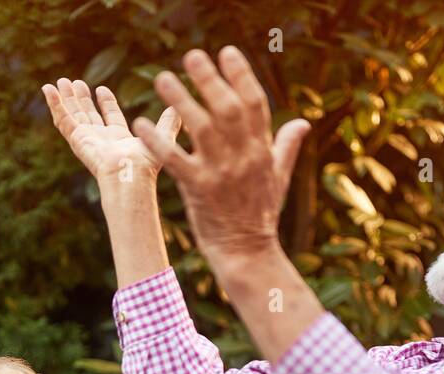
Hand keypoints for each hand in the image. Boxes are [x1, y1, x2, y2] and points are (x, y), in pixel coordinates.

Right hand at [42, 78, 180, 185]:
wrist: (130, 175)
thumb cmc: (146, 165)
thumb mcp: (161, 138)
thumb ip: (168, 124)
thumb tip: (179, 110)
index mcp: (118, 140)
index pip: (109, 117)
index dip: (105, 102)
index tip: (101, 88)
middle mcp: (100, 140)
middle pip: (87, 115)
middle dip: (81, 99)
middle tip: (74, 82)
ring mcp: (86, 139)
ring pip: (72, 115)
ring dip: (66, 99)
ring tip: (60, 82)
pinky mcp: (76, 139)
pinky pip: (63, 119)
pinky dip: (54, 104)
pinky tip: (48, 90)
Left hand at [130, 46, 310, 265]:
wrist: (248, 253)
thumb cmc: (260, 214)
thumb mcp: (279, 178)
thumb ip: (287, 146)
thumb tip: (302, 122)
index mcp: (261, 150)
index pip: (254, 103)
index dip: (241, 75)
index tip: (226, 51)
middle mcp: (243, 156)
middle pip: (228, 108)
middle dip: (210, 79)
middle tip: (191, 55)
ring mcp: (220, 172)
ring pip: (201, 128)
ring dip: (182, 100)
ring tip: (163, 78)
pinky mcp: (198, 189)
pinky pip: (175, 160)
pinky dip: (158, 141)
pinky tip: (141, 124)